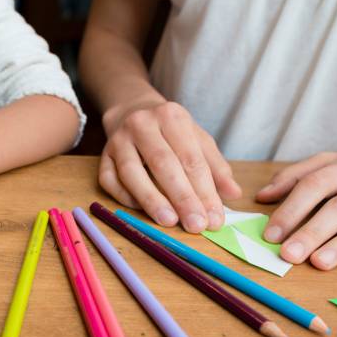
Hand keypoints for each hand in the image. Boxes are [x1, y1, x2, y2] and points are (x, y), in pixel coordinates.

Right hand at [98, 100, 241, 231]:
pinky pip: (110, 181)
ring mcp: (118, 140)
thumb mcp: (197, 139)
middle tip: (196, 225)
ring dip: (151, 200)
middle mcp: (142, 124)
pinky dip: (125, 198)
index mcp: (172, 117)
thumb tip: (233, 194)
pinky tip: (143, 212)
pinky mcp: (102, 156)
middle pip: (163, 164)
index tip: (215, 219)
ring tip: (169, 222)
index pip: (191, 158)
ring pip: (132, 173)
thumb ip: (216, 166)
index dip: (205, 191)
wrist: (132, 110)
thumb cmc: (170, 131)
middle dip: (182, 198)